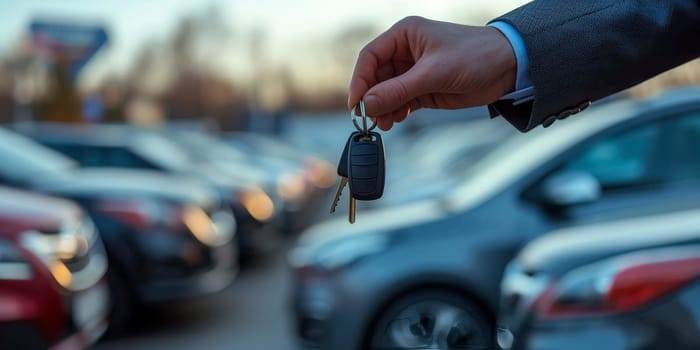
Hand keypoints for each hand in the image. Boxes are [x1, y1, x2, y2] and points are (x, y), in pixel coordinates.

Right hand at [348, 16, 516, 130]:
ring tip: (385, 123)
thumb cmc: (476, 55)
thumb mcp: (434, 73)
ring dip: (383, 108)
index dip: (360, 80)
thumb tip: (368, 104)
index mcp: (404, 35)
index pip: (370, 57)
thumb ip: (399, 90)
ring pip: (387, 92)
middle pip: (376, 77)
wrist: (508, 67)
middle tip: (371, 119)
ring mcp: (414, 71)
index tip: (356, 103)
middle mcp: (405, 52)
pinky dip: (396, 112)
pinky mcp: (424, 88)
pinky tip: (396, 120)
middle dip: (372, 99)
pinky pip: (401, 101)